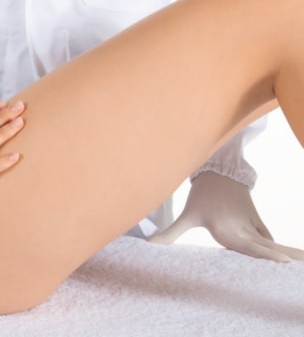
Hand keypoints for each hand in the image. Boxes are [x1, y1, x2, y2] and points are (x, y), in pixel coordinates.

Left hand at [148, 171, 303, 261]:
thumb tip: (148, 245)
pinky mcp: (257, 221)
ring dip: (283, 255)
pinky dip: (277, 249)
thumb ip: (169, 234)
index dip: (268, 255)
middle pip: (265, 248)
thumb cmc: (202, 195)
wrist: (219, 170)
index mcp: (228, 230)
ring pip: (270, 244)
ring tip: (298, 265)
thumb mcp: (186, 215)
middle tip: (295, 267)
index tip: (286, 262)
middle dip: (281, 259)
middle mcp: (243, 229)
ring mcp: (252, 225)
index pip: (250, 247)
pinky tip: (289, 260)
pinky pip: (268, 238)